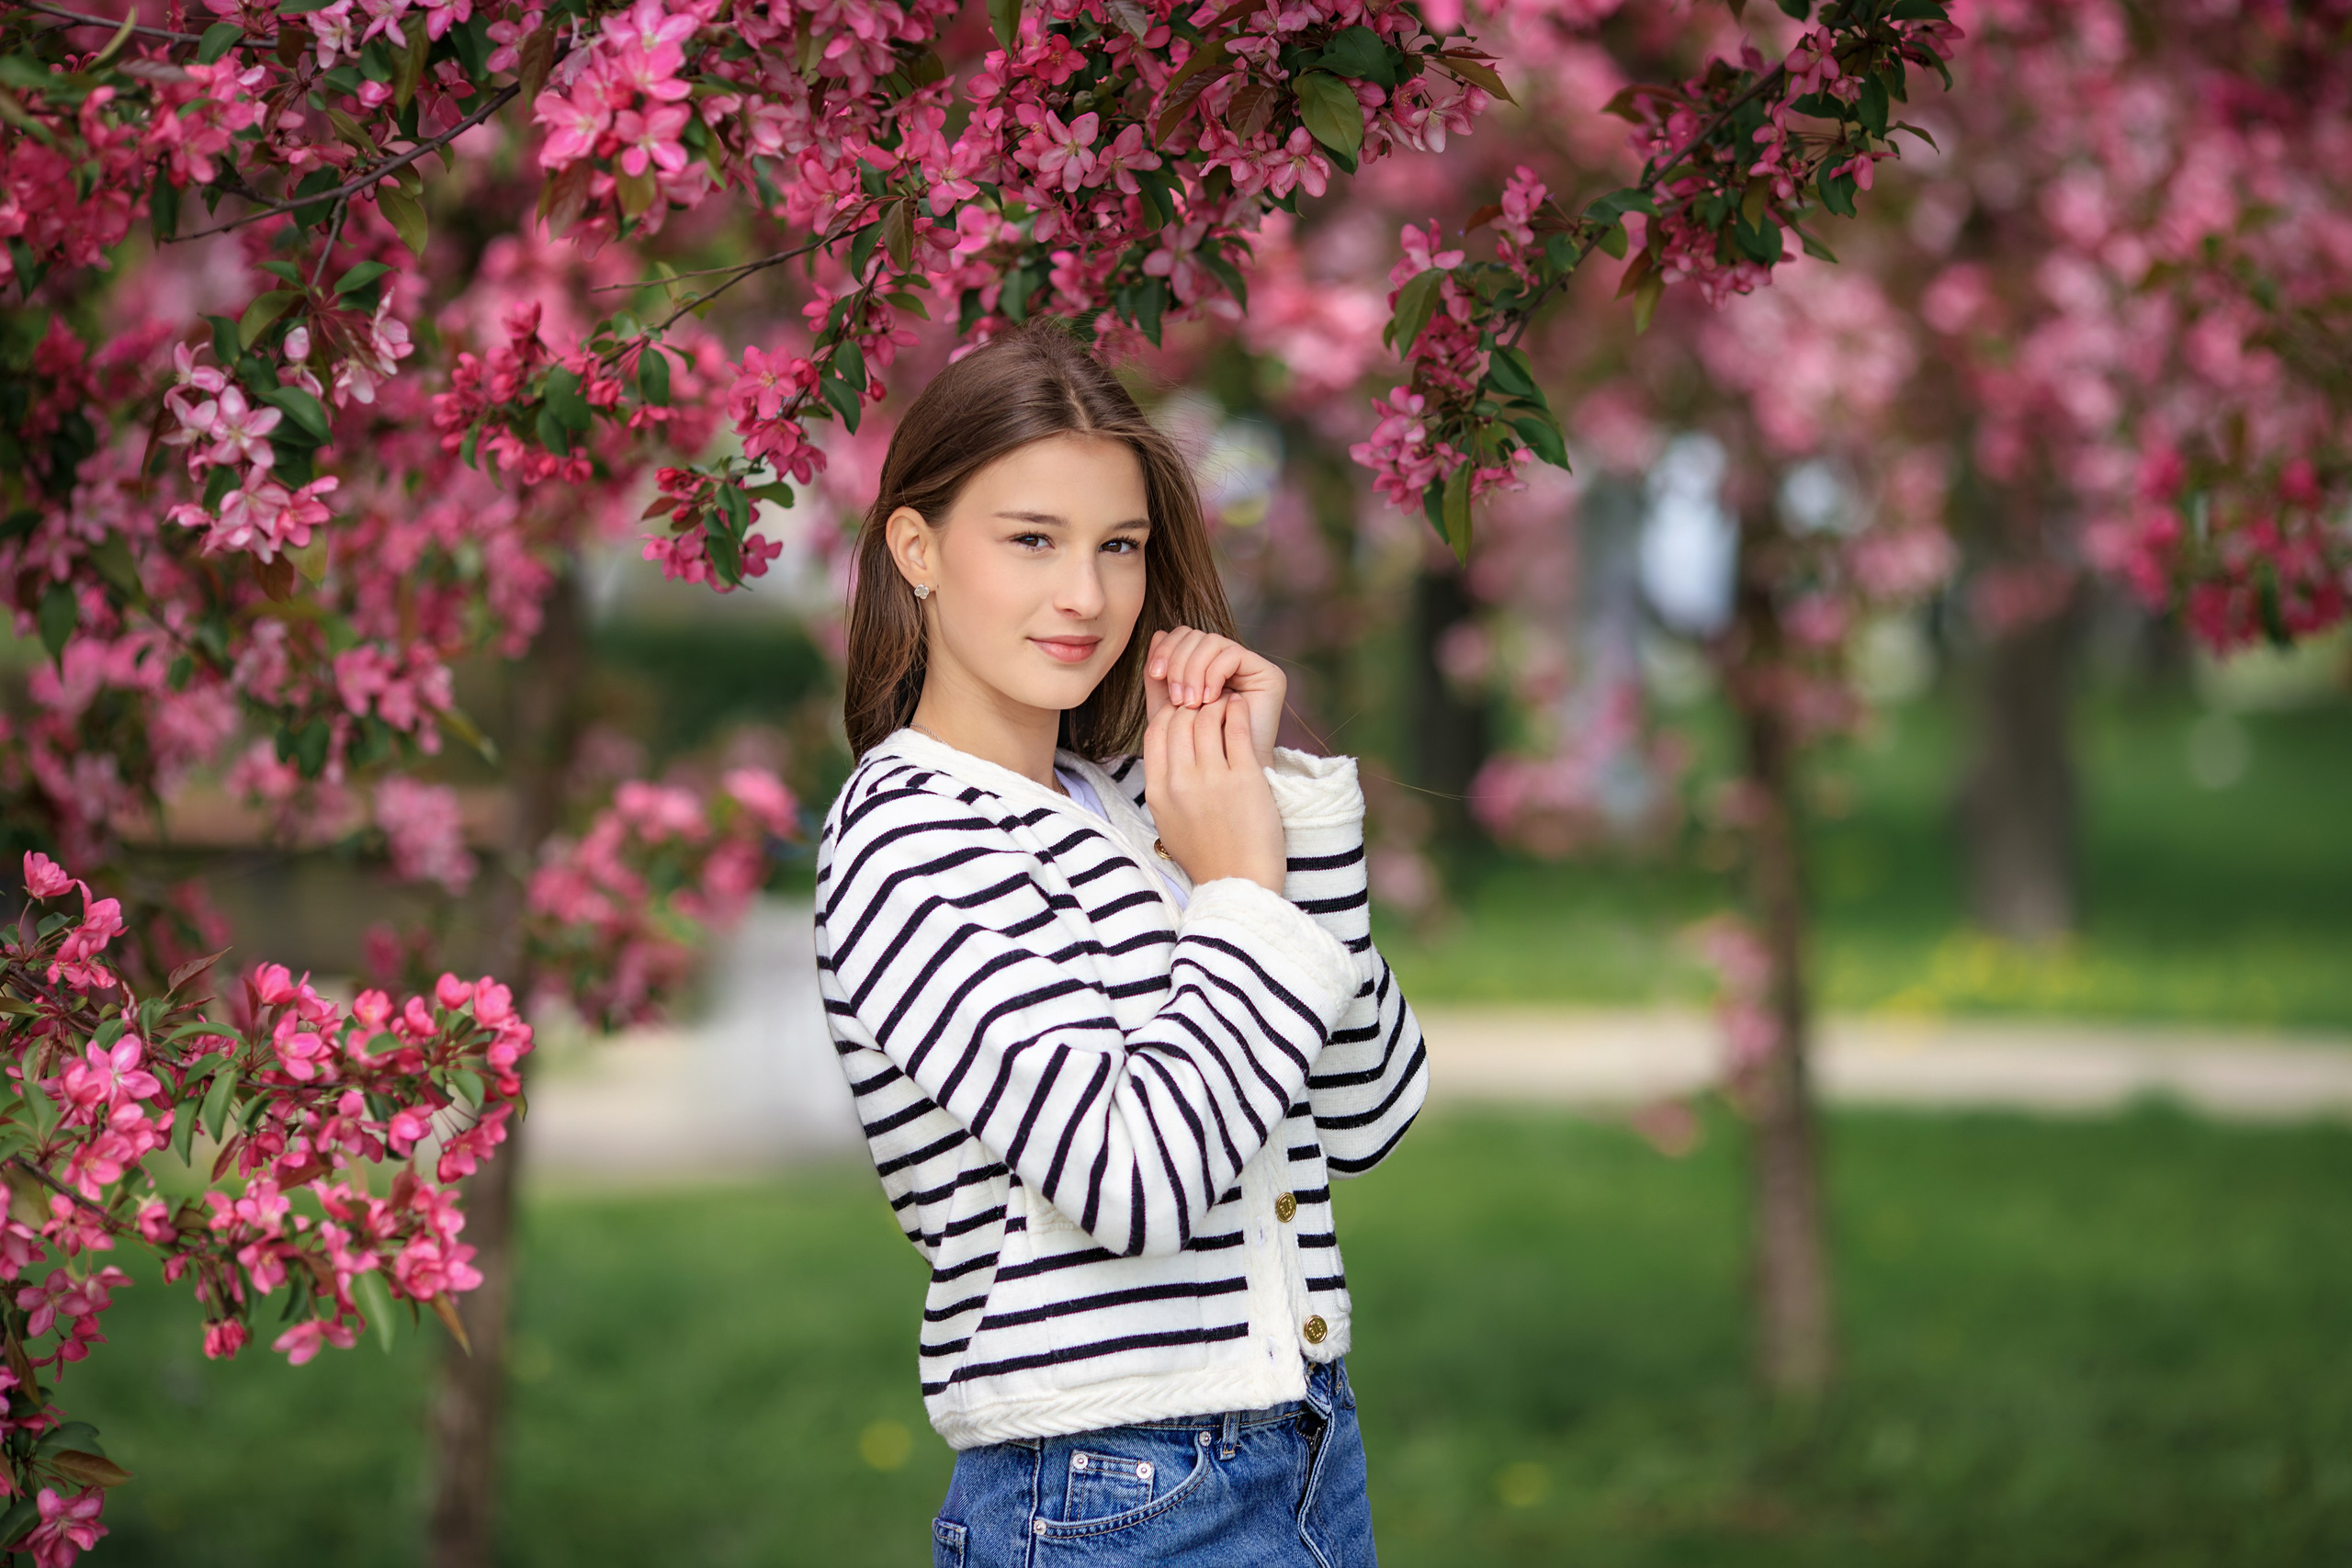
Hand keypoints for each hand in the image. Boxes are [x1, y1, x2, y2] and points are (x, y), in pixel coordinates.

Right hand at [1143, 696, 1285, 893]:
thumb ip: (1163, 785)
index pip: (1154, 731)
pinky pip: (1236, 728)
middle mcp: (1181, 782)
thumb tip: (1165, 751)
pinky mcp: (1245, 778)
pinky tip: (1241, 707)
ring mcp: (1212, 779)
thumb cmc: (1207, 855)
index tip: (1185, 712)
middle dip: (1193, 703)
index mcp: (1157, 792)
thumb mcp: (1168, 822)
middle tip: (1208, 700)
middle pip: (1179, 720)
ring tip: (1226, 701)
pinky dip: (1237, 710)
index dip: (1170, 713)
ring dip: (1216, 702)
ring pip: (1206, 718)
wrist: (1239, 883)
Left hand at [1145, 626, 1284, 767]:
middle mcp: (1227, 662)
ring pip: (1210, 641)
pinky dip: (1214, 674)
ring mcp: (1248, 667)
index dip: (1165, 649)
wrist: (1224, 777)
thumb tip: (1157, 634)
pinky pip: (1232, 654)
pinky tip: (1210, 700)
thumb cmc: (1194, 748)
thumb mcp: (1167, 708)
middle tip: (1176, 696)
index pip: (1182, 636)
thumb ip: (1158, 675)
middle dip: (1178, 662)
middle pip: (1194, 634)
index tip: (1156, 675)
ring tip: (1191, 703)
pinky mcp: (1267, 674)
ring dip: (1194, 670)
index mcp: (1204, 665)